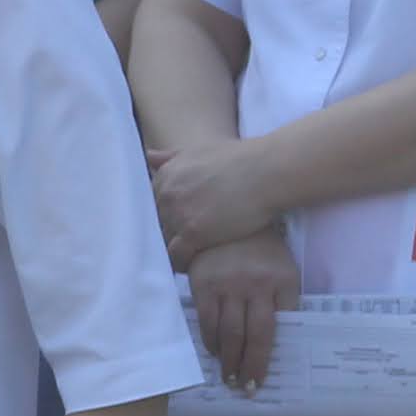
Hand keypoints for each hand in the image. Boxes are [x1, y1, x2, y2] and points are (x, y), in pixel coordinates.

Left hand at [150, 137, 286, 263]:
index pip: (154, 204)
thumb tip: (149, 156)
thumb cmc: (239, 159)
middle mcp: (166, 194)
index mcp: (166, 175)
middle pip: (158, 223)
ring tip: (188, 256)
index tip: (178, 224)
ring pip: (165, 240)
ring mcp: (178, 214)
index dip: (167, 216)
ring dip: (174, 249)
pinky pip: (176, 256)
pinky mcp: (193, 233)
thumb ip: (171, 156)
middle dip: (170, 232)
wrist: (266, 171)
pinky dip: (181, 263)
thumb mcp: (198, 150)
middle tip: (185, 242)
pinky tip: (191, 265)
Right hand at [186, 232, 298, 393]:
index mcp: (282, 281)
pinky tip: (213, 352)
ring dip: (229, 360)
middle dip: (250, 366)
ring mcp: (228, 284)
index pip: (280, 327)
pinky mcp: (203, 283)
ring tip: (229, 378)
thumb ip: (282, 300)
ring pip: (229, 333)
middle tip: (246, 388)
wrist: (230, 215)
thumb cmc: (261, 248)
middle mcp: (256, 285)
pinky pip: (207, 320)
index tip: (262, 378)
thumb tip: (278, 339)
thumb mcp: (283, 269)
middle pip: (255, 336)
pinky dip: (210, 340)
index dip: (269, 357)